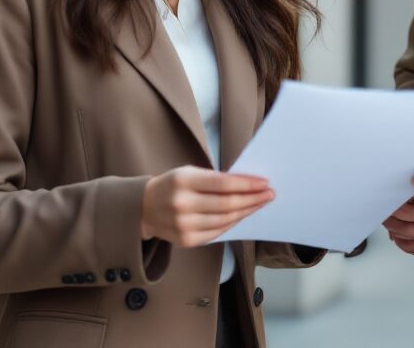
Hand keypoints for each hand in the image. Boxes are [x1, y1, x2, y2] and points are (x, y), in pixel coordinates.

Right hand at [140, 166, 273, 246]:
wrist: (145, 208)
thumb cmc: (172, 186)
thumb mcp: (188, 173)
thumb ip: (214, 179)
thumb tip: (247, 185)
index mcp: (183, 181)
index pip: (223, 184)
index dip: (246, 184)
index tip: (264, 182)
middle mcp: (182, 204)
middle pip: (227, 204)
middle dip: (252, 199)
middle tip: (269, 194)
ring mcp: (184, 225)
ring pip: (225, 220)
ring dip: (247, 212)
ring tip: (260, 204)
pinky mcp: (187, 240)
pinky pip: (218, 232)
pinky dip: (233, 223)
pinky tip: (243, 215)